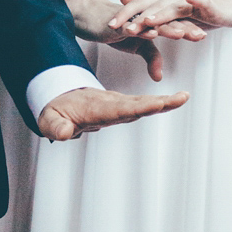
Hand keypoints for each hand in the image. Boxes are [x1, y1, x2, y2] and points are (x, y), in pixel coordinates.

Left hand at [38, 85, 187, 140]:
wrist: (60, 97)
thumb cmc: (55, 111)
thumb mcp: (48, 121)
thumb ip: (55, 128)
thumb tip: (64, 134)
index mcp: (96, 109)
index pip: (120, 109)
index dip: (138, 108)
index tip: (156, 105)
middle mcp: (110, 103)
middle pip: (138, 103)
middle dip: (159, 102)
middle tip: (181, 98)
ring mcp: (117, 103)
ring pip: (142, 102)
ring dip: (163, 101)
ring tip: (183, 98)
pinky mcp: (121, 106)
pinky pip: (141, 104)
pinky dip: (157, 102)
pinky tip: (172, 102)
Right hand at [59, 0, 202, 81]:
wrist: (91, 18)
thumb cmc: (117, 30)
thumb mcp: (137, 46)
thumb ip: (151, 58)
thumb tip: (159, 77)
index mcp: (154, 21)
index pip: (175, 24)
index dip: (189, 29)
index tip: (203, 36)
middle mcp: (146, 17)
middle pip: (169, 22)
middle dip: (185, 28)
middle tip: (201, 35)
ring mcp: (133, 19)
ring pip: (154, 23)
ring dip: (168, 28)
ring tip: (183, 34)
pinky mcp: (120, 23)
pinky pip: (133, 26)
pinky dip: (143, 29)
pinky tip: (152, 33)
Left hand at [109, 0, 231, 35]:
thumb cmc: (202, 11)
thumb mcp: (173, 13)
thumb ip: (151, 9)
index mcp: (165, 2)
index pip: (141, 9)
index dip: (124, 16)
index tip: (108, 26)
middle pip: (152, 7)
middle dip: (135, 17)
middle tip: (118, 27)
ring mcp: (192, 0)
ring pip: (174, 7)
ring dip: (161, 12)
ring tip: (147, 20)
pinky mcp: (209, 3)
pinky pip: (203, 1)